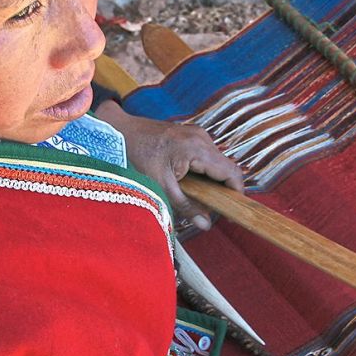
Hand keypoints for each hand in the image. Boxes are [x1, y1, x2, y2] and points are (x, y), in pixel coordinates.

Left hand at [94, 101, 243, 226]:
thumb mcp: (160, 185)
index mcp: (198, 149)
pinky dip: (202, 172)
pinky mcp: (191, 136)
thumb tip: (206, 224)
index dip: (236, 194)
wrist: (119, 131)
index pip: (232, 172)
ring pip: (217, 163)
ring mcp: (198, 135)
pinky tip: (188, 182)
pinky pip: (206, 157)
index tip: (231, 211)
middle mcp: (203, 138)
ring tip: (196, 196)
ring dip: (211, 182)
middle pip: (227, 168)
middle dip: (222, 190)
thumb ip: (186, 206)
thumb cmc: (136, 155)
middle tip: (210, 208)